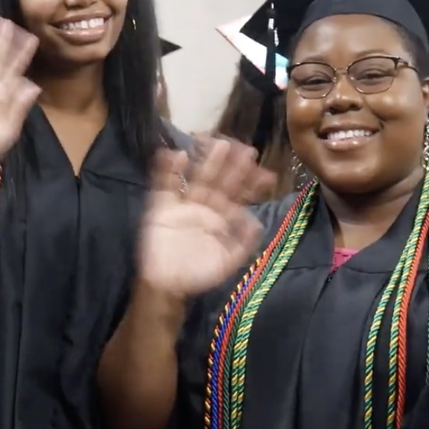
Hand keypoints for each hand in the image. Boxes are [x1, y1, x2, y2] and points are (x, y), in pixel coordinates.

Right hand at [137, 139, 275, 298]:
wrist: (168, 285)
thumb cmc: (199, 274)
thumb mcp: (227, 262)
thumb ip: (243, 243)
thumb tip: (257, 222)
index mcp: (221, 217)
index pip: (238, 196)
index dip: (251, 185)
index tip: (266, 173)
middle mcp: (205, 206)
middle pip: (220, 181)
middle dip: (233, 167)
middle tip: (248, 150)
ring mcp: (183, 204)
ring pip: (197, 178)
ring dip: (207, 161)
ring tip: (219, 144)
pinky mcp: (162, 206)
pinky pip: (165, 185)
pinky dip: (168, 170)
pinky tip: (176, 155)